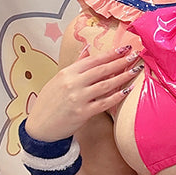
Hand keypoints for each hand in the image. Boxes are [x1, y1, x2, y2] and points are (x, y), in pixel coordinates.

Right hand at [24, 45, 142, 141]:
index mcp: (67, 72)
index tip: (124, 48)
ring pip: (106, 84)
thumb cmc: (50, 102)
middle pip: (102, 70)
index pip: (93, 60)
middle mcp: (73, 83)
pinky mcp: (83, 113)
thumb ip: (76, 65)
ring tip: (136, 70)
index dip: (110, 54)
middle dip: (120, 61)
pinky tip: (128, 90)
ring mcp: (78, 98)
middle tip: (135, 55)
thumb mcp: (59, 79)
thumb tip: (88, 49)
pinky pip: (104, 103)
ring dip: (123, 76)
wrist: (39, 126)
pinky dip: (117, 96)